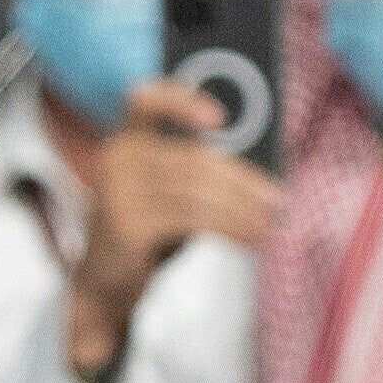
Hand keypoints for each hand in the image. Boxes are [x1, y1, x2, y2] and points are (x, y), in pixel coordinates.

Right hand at [69, 76, 285, 380]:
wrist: (104, 282)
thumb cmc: (146, 231)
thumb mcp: (166, 193)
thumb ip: (194, 171)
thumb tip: (261, 177)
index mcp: (126, 140)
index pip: (144, 101)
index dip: (182, 101)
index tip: (220, 121)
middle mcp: (116, 157)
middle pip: (195, 160)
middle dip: (245, 183)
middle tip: (278, 201)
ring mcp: (117, 191)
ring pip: (199, 192)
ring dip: (243, 210)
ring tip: (270, 224)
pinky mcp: (126, 224)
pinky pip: (192, 220)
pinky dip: (229, 229)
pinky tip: (249, 239)